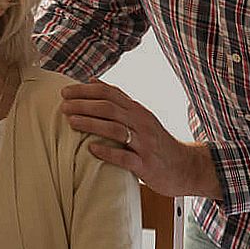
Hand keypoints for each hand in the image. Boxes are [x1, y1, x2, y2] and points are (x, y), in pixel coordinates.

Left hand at [60, 79, 222, 198]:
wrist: (186, 167)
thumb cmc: (157, 142)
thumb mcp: (141, 118)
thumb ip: (119, 102)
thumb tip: (93, 81)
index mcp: (138, 111)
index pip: (110, 94)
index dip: (86, 90)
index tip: (65, 91)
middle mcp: (142, 123)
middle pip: (110, 108)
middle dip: (84, 105)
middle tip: (63, 105)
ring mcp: (144, 144)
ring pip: (116, 129)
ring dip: (91, 124)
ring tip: (71, 122)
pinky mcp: (146, 165)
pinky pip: (125, 157)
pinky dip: (107, 151)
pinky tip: (91, 148)